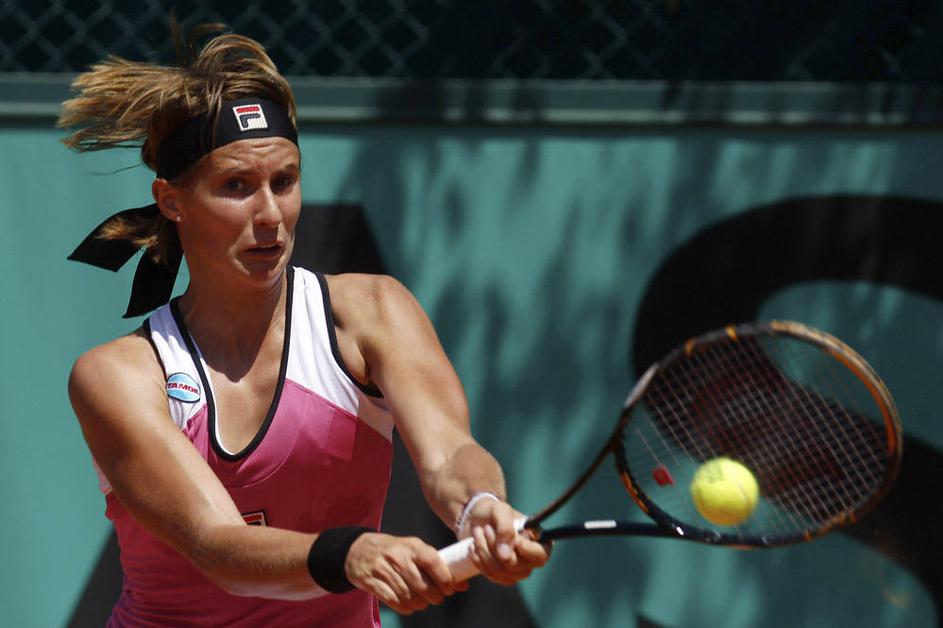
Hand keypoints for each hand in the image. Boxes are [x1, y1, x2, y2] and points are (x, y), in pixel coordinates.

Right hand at [345, 532, 467, 613]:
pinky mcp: (372, 582)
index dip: (445, 579)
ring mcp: (384, 569)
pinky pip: (393, 601)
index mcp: (412, 546)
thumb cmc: (394, 551)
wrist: (358, 549)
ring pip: (409, 596)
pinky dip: (405, 607)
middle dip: (434, 596)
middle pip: (422, 585)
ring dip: (420, 604)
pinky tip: (408, 605)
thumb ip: (437, 566)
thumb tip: (463, 584)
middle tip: (437, 598)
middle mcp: (398, 557)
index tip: (450, 588)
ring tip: (423, 602)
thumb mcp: (414, 550)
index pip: (433, 562)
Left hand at [461, 499, 550, 584]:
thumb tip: (506, 557)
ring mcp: (518, 571)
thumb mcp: (500, 511)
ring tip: (478, 534)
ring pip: (501, 571)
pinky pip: (492, 576)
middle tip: (486, 529)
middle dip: (495, 546)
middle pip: (516, 565)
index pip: (541, 555)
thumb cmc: (493, 511)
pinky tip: (474, 547)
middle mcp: (532, 559)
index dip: (526, 550)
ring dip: (484, 551)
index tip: (513, 540)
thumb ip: (506, 529)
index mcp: (539, 540)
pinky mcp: (503, 577)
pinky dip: (479, 561)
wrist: (476, 519)